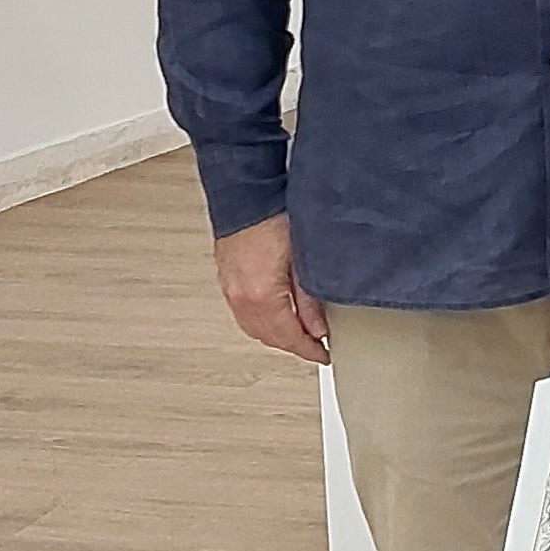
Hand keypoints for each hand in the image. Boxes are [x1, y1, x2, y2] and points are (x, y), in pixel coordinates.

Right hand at [213, 215, 327, 366]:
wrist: (245, 195)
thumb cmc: (271, 217)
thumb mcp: (302, 259)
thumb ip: (309, 299)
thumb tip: (317, 327)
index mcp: (261, 295)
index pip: (288, 337)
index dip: (308, 350)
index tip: (323, 354)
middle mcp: (241, 298)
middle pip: (270, 338)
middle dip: (293, 345)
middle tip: (315, 345)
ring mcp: (230, 291)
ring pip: (255, 330)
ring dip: (277, 336)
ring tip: (299, 333)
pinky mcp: (227, 282)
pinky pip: (244, 316)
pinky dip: (262, 323)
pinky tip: (276, 318)